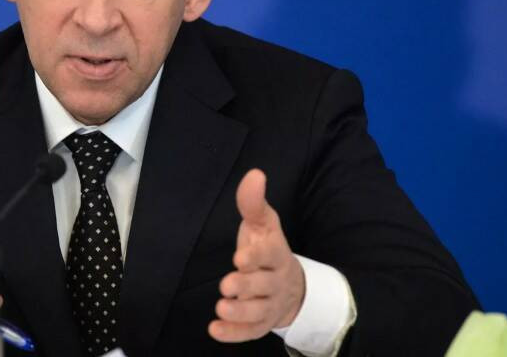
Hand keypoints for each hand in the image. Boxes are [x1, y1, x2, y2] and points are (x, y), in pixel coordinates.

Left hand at [209, 169, 304, 342]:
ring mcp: (270, 304)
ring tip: (221, 308)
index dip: (256, 257)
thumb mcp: (263, 223)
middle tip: (226, 285)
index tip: (239, 258)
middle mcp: (276, 280)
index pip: (270, 254)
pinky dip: (234, 333)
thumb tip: (254, 174)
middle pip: (263, 285)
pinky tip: (215, 330)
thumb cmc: (268, 248)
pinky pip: (251, 331)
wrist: (291, 285)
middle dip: (245, 285)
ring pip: (258, 311)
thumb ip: (253, 202)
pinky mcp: (262, 323)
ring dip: (240, 311)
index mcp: (278, 253)